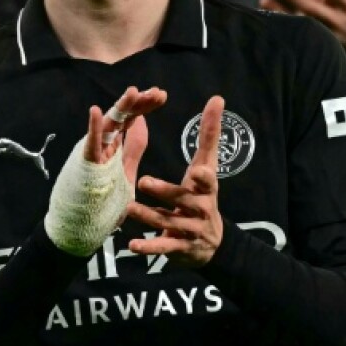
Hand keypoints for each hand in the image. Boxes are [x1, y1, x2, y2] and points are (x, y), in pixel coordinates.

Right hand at [44, 86, 166, 256]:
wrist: (82, 228)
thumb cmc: (103, 201)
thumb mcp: (127, 170)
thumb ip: (134, 147)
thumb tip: (142, 122)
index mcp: (118, 146)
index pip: (132, 119)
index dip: (145, 106)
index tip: (161, 94)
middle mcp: (106, 146)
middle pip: (123, 118)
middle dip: (140, 103)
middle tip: (158, 92)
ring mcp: (96, 154)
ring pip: (109, 126)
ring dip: (121, 108)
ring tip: (134, 92)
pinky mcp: (86, 166)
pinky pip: (90, 146)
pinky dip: (93, 129)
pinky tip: (96, 112)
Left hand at [127, 95, 225, 267]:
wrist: (211, 243)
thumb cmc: (203, 194)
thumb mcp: (207, 166)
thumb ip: (209, 134)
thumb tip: (217, 98)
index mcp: (206, 188)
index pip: (208, 181)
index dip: (204, 177)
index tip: (198, 171)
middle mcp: (201, 209)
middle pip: (184, 200)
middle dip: (165, 192)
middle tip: (143, 181)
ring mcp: (190, 230)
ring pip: (168, 222)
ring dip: (147, 216)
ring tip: (128, 208)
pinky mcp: (178, 248)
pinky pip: (162, 247)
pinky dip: (148, 247)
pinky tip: (132, 246)